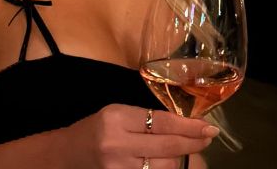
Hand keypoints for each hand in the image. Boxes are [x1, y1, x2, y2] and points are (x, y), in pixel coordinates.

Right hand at [60, 104, 218, 168]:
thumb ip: (146, 118)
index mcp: (117, 118)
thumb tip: (184, 124)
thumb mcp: (118, 113)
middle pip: (167, 147)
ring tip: (192, 150)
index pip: (161, 122)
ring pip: (164, 167)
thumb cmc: (96, 128)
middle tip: (208, 138)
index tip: (208, 126)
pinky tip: (174, 163)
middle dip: (193, 143)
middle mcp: (118, 144)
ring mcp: (119, 168)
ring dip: (182, 158)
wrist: (68, 154)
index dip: (189, 126)